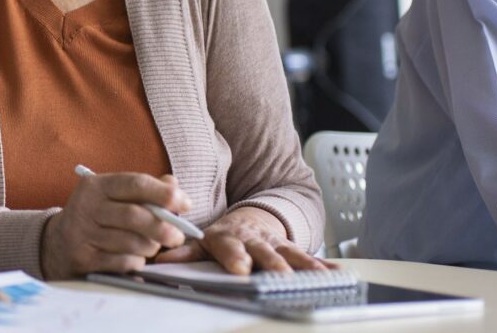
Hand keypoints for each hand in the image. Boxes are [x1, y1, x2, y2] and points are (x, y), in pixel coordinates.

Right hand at [41, 173, 189, 279]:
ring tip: (153, 247)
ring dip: (150, 247)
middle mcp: (86, 206)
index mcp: (96, 185)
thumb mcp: (113, 196)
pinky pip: (121, 262)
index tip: (185, 204)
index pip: (135, 184)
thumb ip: (144, 189)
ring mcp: (82, 233)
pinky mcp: (83, 258)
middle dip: (163, 227)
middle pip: (134, 215)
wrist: (56, 244)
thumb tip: (174, 185)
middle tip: (178, 236)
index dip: (164, 194)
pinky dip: (136, 262)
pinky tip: (136, 258)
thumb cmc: (96, 216)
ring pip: (130, 242)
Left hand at [155, 206, 330, 273]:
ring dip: (303, 266)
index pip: (228, 246)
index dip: (234, 256)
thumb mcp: (200, 242)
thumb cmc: (222, 237)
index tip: (240, 268)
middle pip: (263, 252)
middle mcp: (252, 240)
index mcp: (226, 238)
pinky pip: (308, 256)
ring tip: (317, 278)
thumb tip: (159, 259)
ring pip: (289, 254)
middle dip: (272, 264)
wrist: (249, 218)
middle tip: (280, 276)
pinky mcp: (290, 248)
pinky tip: (337, 274)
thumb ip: (183, 252)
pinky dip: (323, 266)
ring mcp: (273, 243)